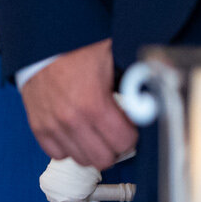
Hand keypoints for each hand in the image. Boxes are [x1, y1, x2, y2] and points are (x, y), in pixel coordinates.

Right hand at [19, 39, 135, 168]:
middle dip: (114, 147)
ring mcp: (52, 125)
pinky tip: (76, 133)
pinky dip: (68, 147)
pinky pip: (56, 153)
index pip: (124, 143)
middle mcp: (71, 120)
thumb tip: (163, 85)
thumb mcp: (114, 58)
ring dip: (91, 149)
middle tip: (115, 133)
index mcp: (94, 105)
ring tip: (96, 133)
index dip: (132, 134)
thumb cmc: (77, 48)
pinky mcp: (38, 126)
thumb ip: (138, 77)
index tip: (130, 125)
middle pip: (103, 159)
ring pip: (80, 159)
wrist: (42, 41)